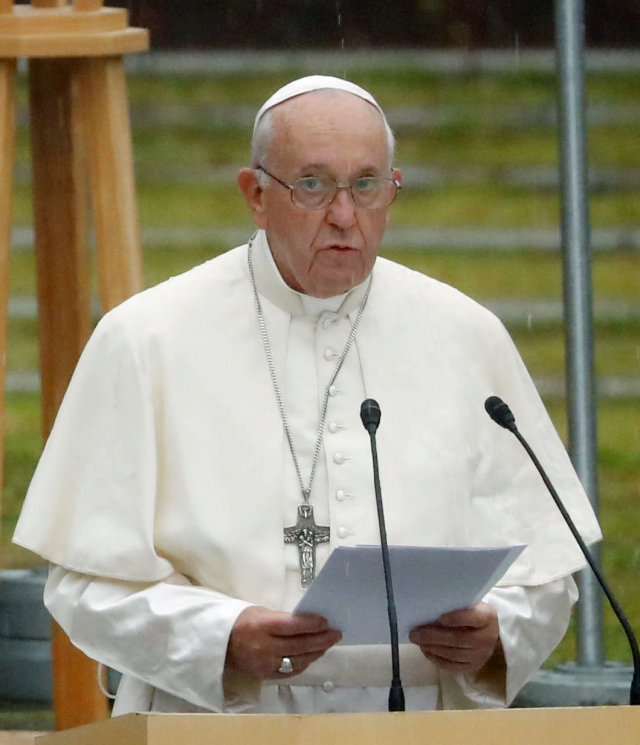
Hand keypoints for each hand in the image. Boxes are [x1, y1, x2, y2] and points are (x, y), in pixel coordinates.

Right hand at [225, 606, 341, 679]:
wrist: (221, 643)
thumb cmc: (244, 621)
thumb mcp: (262, 612)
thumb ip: (283, 619)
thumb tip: (307, 622)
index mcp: (262, 627)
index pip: (291, 626)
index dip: (310, 624)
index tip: (326, 622)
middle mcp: (264, 647)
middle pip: (298, 645)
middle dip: (320, 640)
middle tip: (336, 634)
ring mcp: (266, 664)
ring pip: (298, 661)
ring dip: (316, 652)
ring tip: (328, 644)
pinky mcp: (267, 675)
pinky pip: (291, 671)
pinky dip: (304, 663)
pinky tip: (313, 655)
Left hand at [409, 602, 500, 675]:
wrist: (486, 631)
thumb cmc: (471, 612)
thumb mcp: (468, 603)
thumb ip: (455, 605)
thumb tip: (428, 609)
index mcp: (487, 617)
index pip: (474, 618)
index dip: (458, 618)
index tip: (441, 617)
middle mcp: (487, 638)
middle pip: (459, 639)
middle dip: (434, 636)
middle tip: (415, 633)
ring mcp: (481, 655)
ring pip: (454, 654)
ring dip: (432, 648)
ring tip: (417, 641)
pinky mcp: (473, 667)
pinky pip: (453, 666)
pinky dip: (437, 659)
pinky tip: (426, 650)